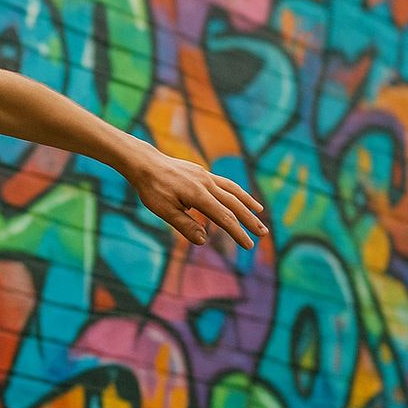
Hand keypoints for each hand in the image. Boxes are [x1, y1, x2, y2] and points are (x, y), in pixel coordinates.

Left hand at [127, 148, 267, 249]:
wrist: (145, 163)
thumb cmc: (152, 189)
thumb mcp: (164, 211)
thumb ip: (185, 225)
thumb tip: (203, 241)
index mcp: (198, 195)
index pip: (224, 217)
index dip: (238, 232)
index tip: (249, 245)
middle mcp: (207, 184)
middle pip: (234, 204)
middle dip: (249, 220)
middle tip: (263, 233)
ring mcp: (205, 176)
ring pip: (233, 190)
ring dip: (247, 202)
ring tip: (259, 212)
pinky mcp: (201, 172)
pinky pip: (224, 183)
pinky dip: (235, 191)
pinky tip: (238, 197)